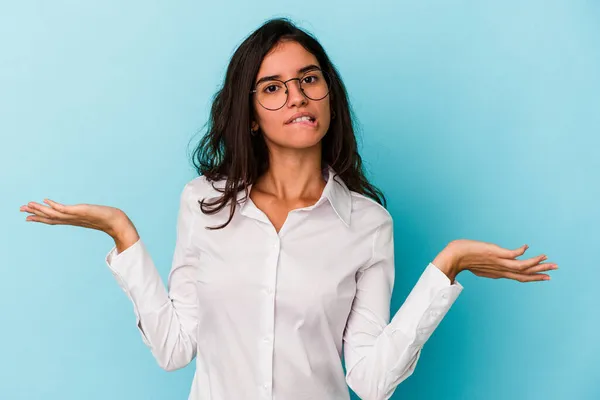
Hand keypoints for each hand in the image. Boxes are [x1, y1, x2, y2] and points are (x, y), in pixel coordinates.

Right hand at [19, 198, 131, 238]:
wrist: (117, 223)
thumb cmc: (107, 220)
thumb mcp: (93, 217)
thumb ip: (87, 216)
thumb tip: (85, 213)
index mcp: (73, 221)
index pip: (53, 219)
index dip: (40, 218)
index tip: (27, 217)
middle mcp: (72, 219)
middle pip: (49, 217)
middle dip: (35, 213)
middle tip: (20, 209)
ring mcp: (75, 216)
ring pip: (53, 213)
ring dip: (40, 209)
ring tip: (28, 204)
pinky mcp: (80, 211)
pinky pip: (64, 209)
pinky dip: (54, 205)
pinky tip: (46, 200)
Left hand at [441, 239, 557, 282]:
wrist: (452, 258)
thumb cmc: (462, 259)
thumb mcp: (479, 265)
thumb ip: (487, 266)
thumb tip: (489, 265)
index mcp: (498, 273)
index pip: (520, 277)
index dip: (533, 277)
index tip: (546, 277)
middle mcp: (501, 270)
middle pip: (525, 274)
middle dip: (541, 272)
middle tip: (556, 268)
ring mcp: (499, 262)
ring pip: (523, 266)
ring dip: (537, 263)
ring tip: (548, 258)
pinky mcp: (495, 254)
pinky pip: (513, 255)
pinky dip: (522, 252)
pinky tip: (528, 247)